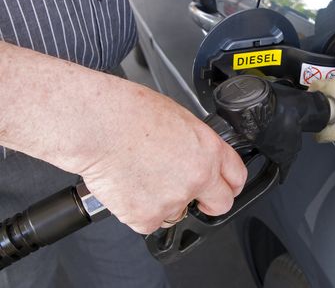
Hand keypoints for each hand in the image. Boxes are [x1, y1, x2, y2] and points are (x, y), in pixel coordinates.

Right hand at [77, 84, 247, 233]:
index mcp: (209, 151)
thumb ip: (196, 145)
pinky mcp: (146, 217)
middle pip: (220, 204)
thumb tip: (195, 156)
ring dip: (164, 202)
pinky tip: (128, 186)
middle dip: (209, 203)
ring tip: (143, 176)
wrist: (98, 125)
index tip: (226, 188)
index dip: (231, 184)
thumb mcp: (180, 119)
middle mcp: (197, 178)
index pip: (236, 176)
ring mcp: (173, 200)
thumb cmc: (130, 113)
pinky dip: (138, 209)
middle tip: (195, 197)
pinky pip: (148, 221)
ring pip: (176, 212)